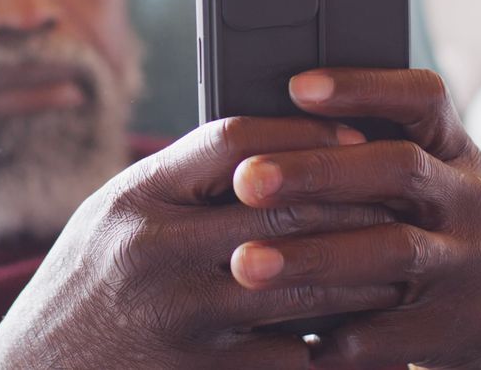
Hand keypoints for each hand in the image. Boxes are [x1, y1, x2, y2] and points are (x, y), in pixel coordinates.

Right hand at [0, 117, 399, 368]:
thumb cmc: (80, 296)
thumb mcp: (108, 224)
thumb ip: (174, 188)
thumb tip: (267, 155)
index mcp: (132, 201)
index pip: (233, 141)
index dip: (304, 132)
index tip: (354, 138)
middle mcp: (154, 253)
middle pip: (284, 206)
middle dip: (355, 202)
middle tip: (400, 203)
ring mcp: (180, 319)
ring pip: (306, 283)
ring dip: (363, 275)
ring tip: (395, 269)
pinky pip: (295, 358)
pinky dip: (334, 346)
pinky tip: (359, 339)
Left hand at [230, 68, 480, 369]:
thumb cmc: (426, 235)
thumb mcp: (416, 186)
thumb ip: (360, 157)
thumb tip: (257, 134)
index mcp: (455, 152)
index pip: (421, 98)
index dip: (363, 87)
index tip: (295, 87)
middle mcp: (474, 200)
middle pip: (400, 169)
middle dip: (317, 172)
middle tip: (246, 181)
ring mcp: (475, 264)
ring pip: (393, 252)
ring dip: (312, 256)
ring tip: (246, 263)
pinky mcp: (466, 327)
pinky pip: (392, 329)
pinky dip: (336, 332)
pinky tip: (283, 330)